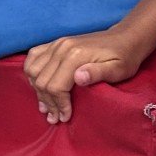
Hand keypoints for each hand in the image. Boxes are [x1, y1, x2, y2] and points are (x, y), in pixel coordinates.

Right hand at [25, 27, 148, 124]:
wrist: (125, 38)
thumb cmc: (124, 57)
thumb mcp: (118, 69)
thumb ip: (98, 73)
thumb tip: (78, 78)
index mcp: (76, 55)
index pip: (56, 86)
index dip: (59, 105)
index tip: (66, 117)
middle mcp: (62, 48)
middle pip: (42, 81)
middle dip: (48, 102)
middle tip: (55, 118)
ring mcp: (57, 44)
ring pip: (33, 70)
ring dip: (37, 90)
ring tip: (46, 106)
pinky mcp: (55, 43)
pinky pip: (33, 58)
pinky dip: (31, 73)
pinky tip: (38, 85)